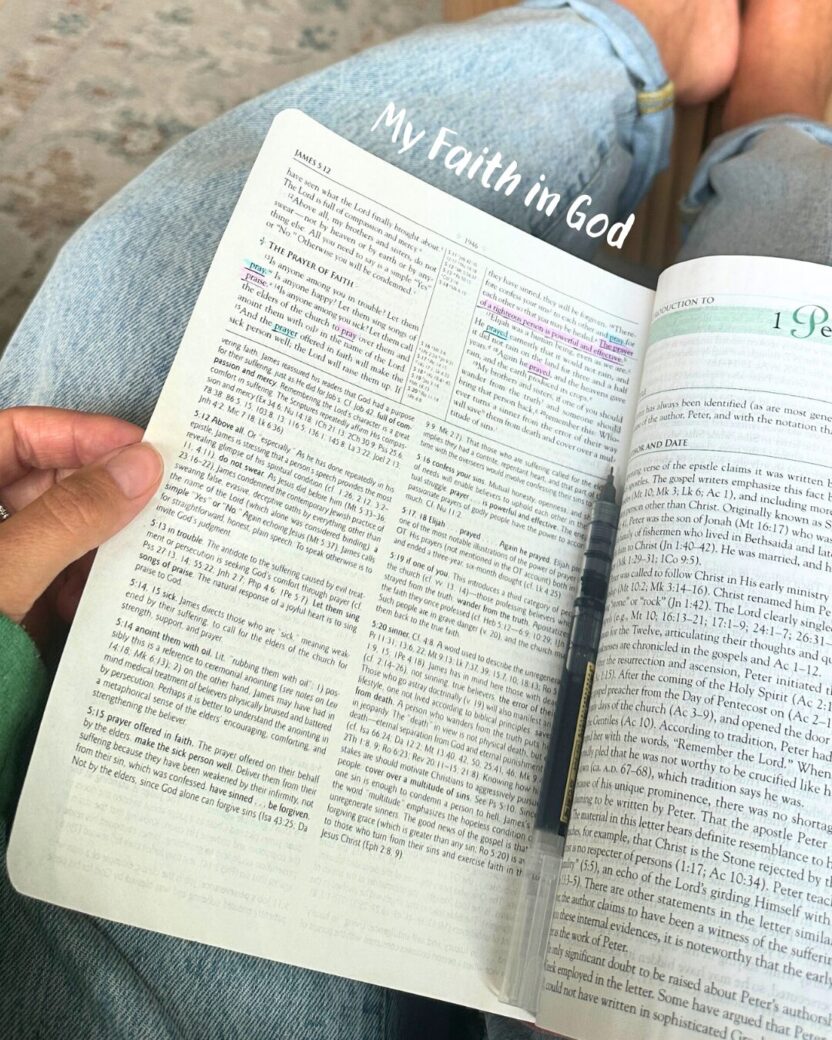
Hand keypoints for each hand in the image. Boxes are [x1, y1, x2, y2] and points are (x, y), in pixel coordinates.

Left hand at [0, 407, 162, 641]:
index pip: (19, 435)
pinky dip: (89, 585)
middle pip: (45, 482)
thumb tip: (141, 466)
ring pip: (59, 533)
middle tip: (158, 498)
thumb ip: (72, 516)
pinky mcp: (12, 610)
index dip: (81, 434)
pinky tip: (119, 595)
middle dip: (101, 490)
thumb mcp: (3, 569)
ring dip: (102, 541)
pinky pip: (59, 580)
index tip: (142, 448)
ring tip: (149, 547)